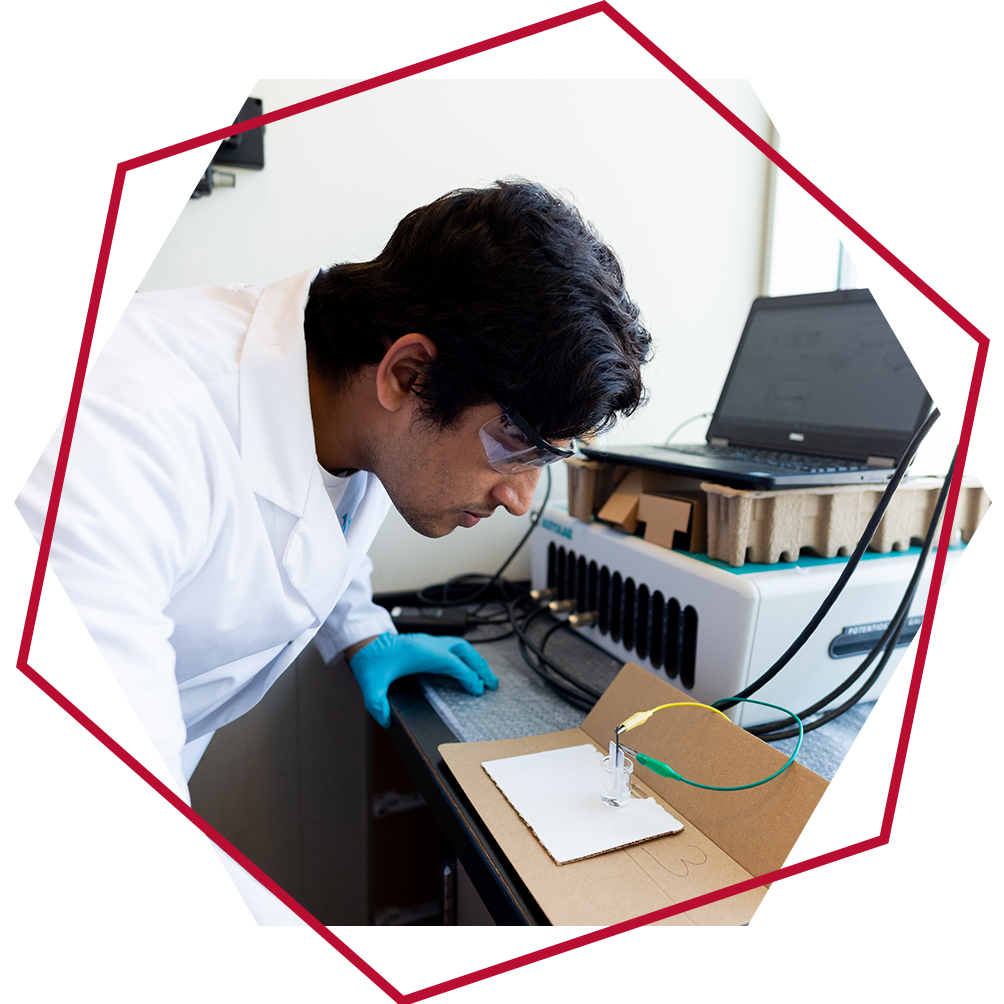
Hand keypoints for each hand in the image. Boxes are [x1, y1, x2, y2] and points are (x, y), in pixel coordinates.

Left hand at [348, 632, 498, 726]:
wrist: (362, 643)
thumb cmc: (369, 661)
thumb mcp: (371, 685)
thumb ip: (378, 704)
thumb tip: (387, 720)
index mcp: (421, 653)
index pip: (453, 664)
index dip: (469, 677)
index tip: (479, 690)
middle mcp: (428, 644)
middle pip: (463, 651)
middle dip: (480, 666)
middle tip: (492, 682)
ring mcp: (428, 642)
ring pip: (459, 646)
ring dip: (474, 659)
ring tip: (485, 675)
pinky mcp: (425, 643)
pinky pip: (452, 647)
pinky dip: (464, 657)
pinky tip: (466, 667)